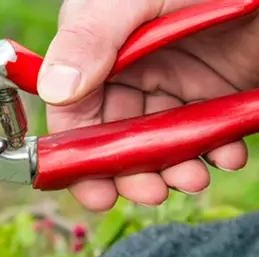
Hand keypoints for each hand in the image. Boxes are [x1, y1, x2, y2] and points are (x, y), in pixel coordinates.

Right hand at [40, 0, 258, 210]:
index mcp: (96, 47)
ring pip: (158, 142)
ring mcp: (171, 79)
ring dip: (174, 169)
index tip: (97, 190)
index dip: (79, 157)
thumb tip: (55, 91)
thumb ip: (91, 37)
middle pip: (114, 138)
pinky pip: (205, 131)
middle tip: (153, 192)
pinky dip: (215, 150)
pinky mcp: (211, 87)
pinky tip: (227, 153)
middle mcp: (128, 68)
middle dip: (132, 173)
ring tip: (194, 178)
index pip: (73, 113)